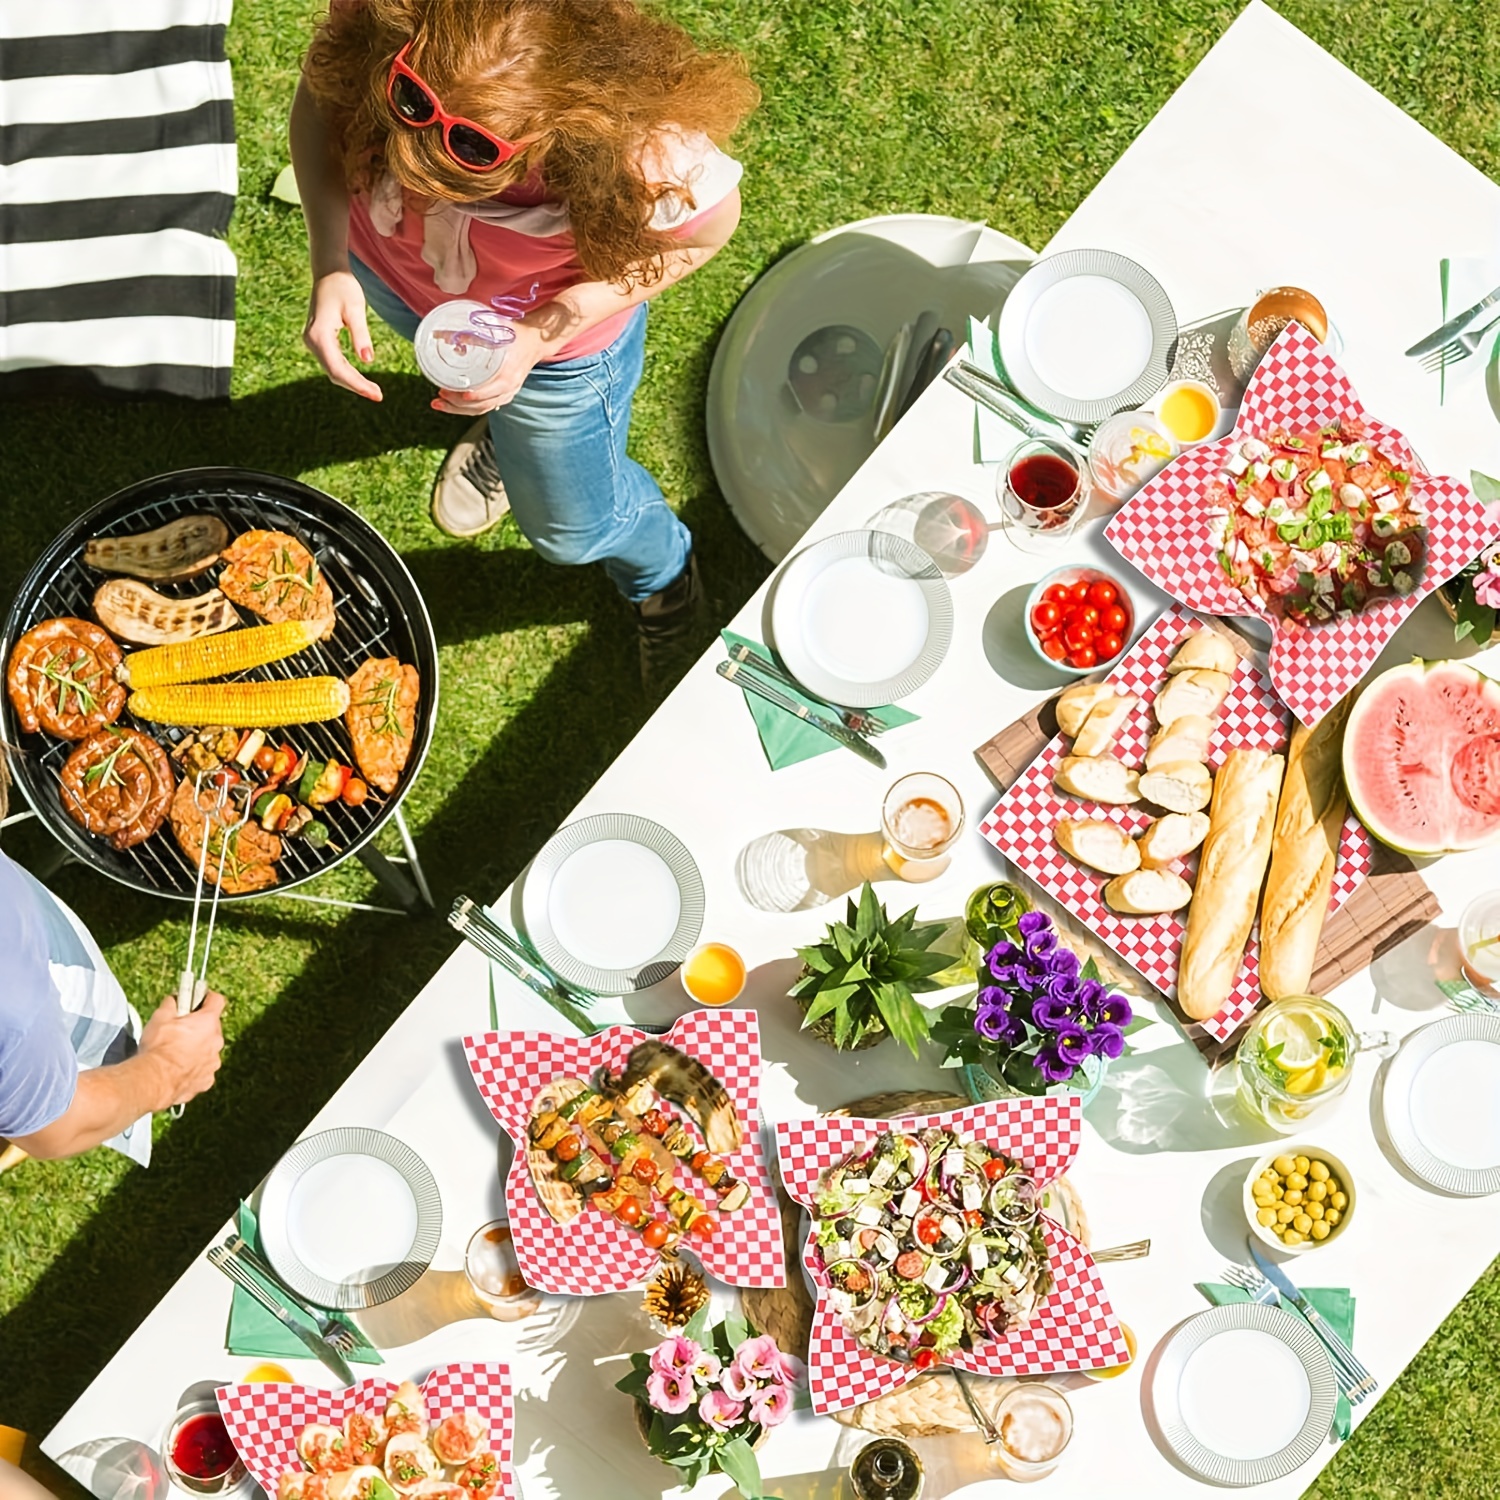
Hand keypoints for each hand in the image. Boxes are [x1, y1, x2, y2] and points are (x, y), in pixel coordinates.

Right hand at [140, 992, 226, 1107]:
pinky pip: (202, 1070)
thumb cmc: (158, 1048)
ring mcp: (213, 1062)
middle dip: (198, 1027)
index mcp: (208, 1022)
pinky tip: (177, 1069)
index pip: (216, 1000)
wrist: (155, 1080)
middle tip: (179, 1029)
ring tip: (175, 1052)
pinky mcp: (207, 1080)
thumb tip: (174, 999)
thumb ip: (171, 1004)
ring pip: (208, 1050)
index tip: (198, 998)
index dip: (206, 997)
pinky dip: (193, 1068)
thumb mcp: (160, 1017)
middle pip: (212, 1027)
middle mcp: (216, 1041)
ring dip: (196, 1049)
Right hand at [304, 270, 382, 400]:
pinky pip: (333, 362)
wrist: (328, 273)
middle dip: (356, 386)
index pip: (338, 368)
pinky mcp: (319, 340)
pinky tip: (361, 379)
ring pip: (333, 370)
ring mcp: (313, 341)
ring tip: (373, 391)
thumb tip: (368, 361)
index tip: (376, 394)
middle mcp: (312, 340)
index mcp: (319, 334)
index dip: (357, 384)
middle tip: (378, 395)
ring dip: (352, 381)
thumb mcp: (355, 309)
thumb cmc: (342, 286)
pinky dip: (347, 372)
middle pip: (334, 373)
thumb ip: (361, 335)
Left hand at [431, 320, 547, 415]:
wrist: (534, 341)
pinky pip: (485, 406)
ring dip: (459, 409)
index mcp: (508, 375)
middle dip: (457, 405)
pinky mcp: (503, 394)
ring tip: (440, 403)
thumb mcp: (496, 330)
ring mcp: (507, 393)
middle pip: (481, 405)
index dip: (470, 395)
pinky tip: (453, 404)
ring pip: (482, 409)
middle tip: (439, 395)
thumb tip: (441, 335)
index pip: (488, 393)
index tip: (453, 393)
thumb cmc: (515, 334)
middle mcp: (508, 388)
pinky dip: (468, 408)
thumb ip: (470, 332)